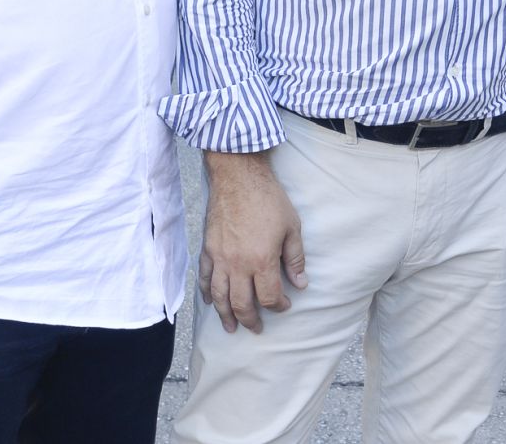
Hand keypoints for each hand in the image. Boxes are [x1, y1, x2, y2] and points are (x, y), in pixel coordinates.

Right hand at [198, 151, 305, 334]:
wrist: (238, 177)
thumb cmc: (268, 199)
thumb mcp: (292, 227)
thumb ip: (295, 258)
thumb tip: (301, 283)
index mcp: (261, 260)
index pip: (269, 296)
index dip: (278, 305)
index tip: (285, 304)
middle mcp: (237, 264)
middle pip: (241, 304)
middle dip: (250, 320)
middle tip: (257, 328)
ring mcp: (219, 258)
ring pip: (219, 296)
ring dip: (225, 315)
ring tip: (231, 327)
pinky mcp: (207, 249)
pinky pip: (204, 278)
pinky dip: (206, 293)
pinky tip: (211, 302)